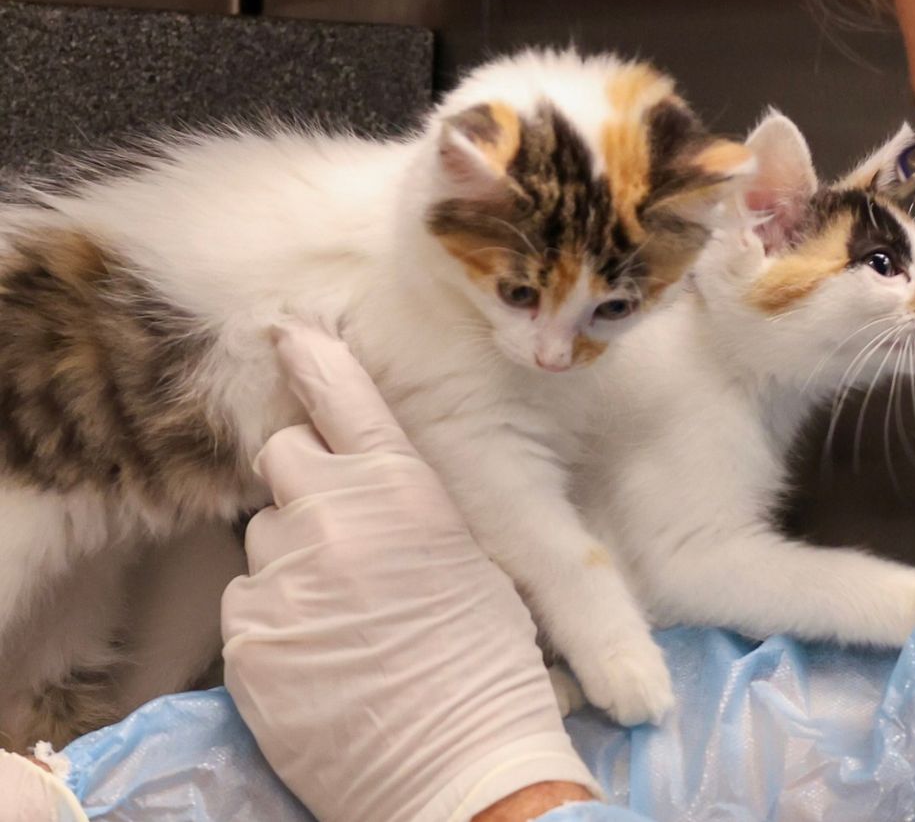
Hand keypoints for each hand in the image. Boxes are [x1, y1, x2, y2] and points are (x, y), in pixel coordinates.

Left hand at [221, 322, 597, 821]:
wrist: (457, 762)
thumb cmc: (488, 663)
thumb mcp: (472, 562)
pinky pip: (248, 607)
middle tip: (339, 540)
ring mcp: (280, 575)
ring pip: (262, 542)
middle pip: (282, 459)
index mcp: (402, 489)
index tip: (285, 334)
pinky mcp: (244, 636)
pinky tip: (318, 662)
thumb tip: (382, 505)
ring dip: (289, 564)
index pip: (345, 400)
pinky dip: (275, 627)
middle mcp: (332, 515)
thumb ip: (413, 514)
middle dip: (302, 485)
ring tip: (339, 621)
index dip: (314, 361)